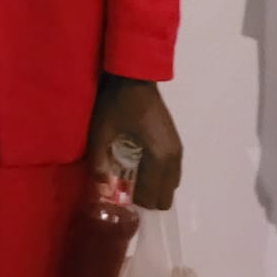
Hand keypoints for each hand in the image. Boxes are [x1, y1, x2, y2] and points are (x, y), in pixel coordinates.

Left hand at [88, 75, 181, 209]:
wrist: (134, 77)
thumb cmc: (116, 103)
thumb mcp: (101, 132)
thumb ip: (99, 162)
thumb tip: (102, 191)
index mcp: (160, 158)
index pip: (153, 197)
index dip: (134, 200)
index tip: (116, 192)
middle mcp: (174, 158)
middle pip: (166, 196)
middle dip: (145, 197)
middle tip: (123, 186)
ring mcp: (177, 150)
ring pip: (170, 184)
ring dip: (152, 186)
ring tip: (129, 176)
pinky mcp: (175, 142)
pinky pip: (171, 171)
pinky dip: (158, 176)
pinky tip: (138, 165)